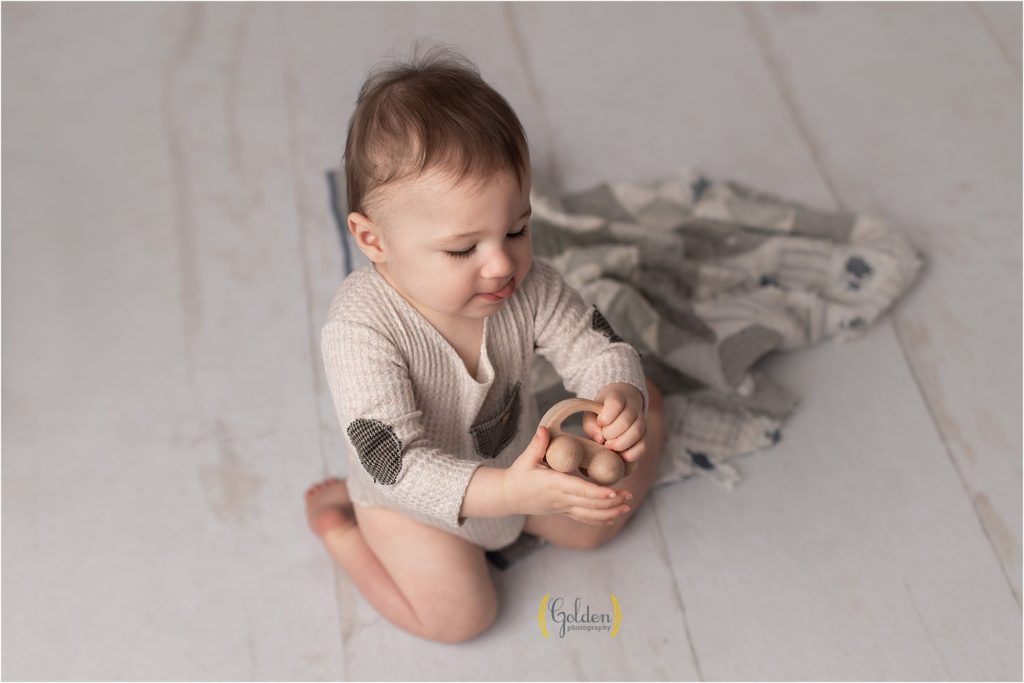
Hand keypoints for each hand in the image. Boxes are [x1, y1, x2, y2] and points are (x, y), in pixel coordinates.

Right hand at [502, 426, 631, 525]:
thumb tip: (544, 429)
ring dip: (609, 512)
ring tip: (627, 507)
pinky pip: (584, 519)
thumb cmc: (518, 475)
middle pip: (590, 504)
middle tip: (629, 495)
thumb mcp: (526, 458)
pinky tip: (613, 518)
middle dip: (611, 502)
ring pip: (589, 514)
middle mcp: (561, 499)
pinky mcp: (563, 511)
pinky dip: (599, 519)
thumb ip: (537, 444)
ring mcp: (563, 507)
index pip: (580, 490)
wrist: (508, 496)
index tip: (614, 492)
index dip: (598, 493)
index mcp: (554, 484)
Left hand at [582, 383, 646, 464]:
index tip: (600, 421)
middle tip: (603, 438)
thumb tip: (600, 439)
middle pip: (626, 421)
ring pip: (636, 433)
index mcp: (617, 397)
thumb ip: (591, 425)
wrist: (620, 409)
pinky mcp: (645, 436)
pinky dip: (630, 454)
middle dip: (610, 433)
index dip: (606, 416)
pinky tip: (620, 454)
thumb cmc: (601, 414)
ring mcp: (641, 421)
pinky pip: (643, 446)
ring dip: (620, 444)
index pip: (616, 403)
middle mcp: (632, 408)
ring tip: (609, 446)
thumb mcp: (590, 415)